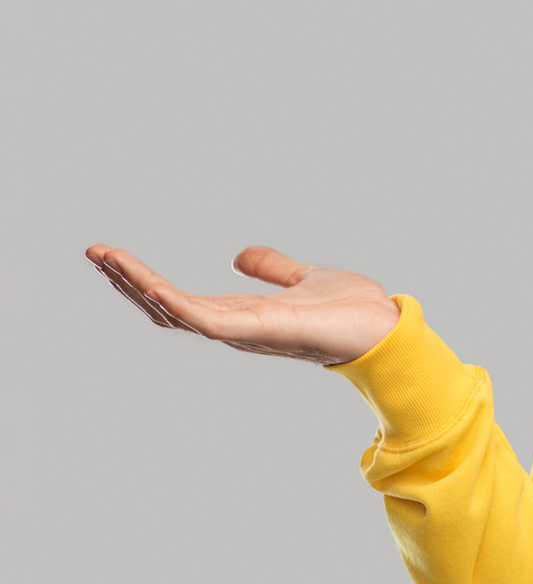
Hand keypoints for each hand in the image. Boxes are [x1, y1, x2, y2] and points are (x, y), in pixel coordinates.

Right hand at [85, 244, 401, 364]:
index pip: (178, 299)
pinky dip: (175, 302)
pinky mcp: (258, 332)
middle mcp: (234, 327)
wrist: (387, 328)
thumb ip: (271, 269)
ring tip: (105, 257)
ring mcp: (243, 332)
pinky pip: (205, 320)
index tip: (110, 254)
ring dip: (138, 284)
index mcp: (240, 314)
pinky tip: (149, 281)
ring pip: (175, 311)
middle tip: (93, 251)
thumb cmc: (351, 310)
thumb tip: (239, 256)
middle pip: (165, 307)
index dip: (142, 280)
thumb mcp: (301, 278)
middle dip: (127, 281)